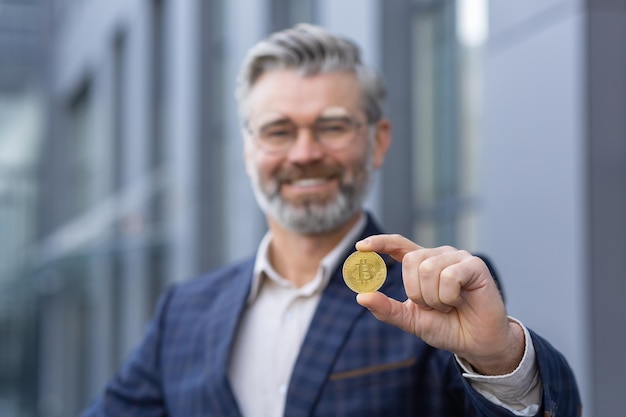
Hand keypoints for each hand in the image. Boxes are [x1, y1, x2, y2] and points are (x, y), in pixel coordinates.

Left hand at [355, 234, 524, 374]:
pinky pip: (449, 276)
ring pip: (429, 269)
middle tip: (432, 306)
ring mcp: (458, 258)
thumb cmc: (446, 327)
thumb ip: (387, 309)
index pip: (398, 244)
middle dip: (416, 291)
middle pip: (411, 261)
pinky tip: (460, 302)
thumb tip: (361, 296)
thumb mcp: (411, 320)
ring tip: (448, 305)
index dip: (379, 242)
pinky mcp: (475, 265)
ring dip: (434, 297)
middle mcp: (439, 256)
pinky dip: (448, 296)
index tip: (360, 247)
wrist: (477, 343)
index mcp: (422, 264)